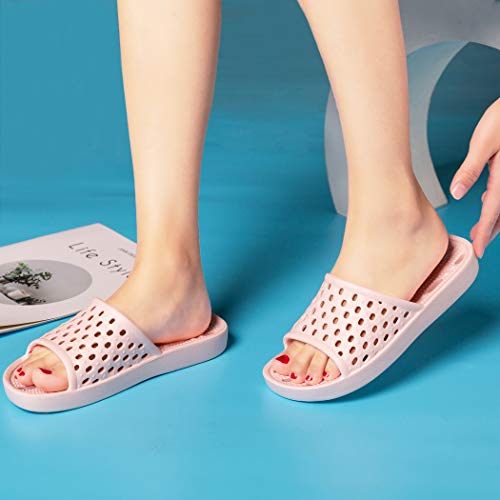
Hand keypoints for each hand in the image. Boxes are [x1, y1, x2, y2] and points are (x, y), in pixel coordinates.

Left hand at [450, 98, 499, 257]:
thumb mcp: (483, 142)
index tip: (477, 251)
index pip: (492, 212)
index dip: (484, 234)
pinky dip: (498, 202)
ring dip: (494, 218)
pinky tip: (489, 200)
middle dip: (490, 230)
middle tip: (478, 243)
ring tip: (482, 229)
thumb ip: (470, 169)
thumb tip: (456, 192)